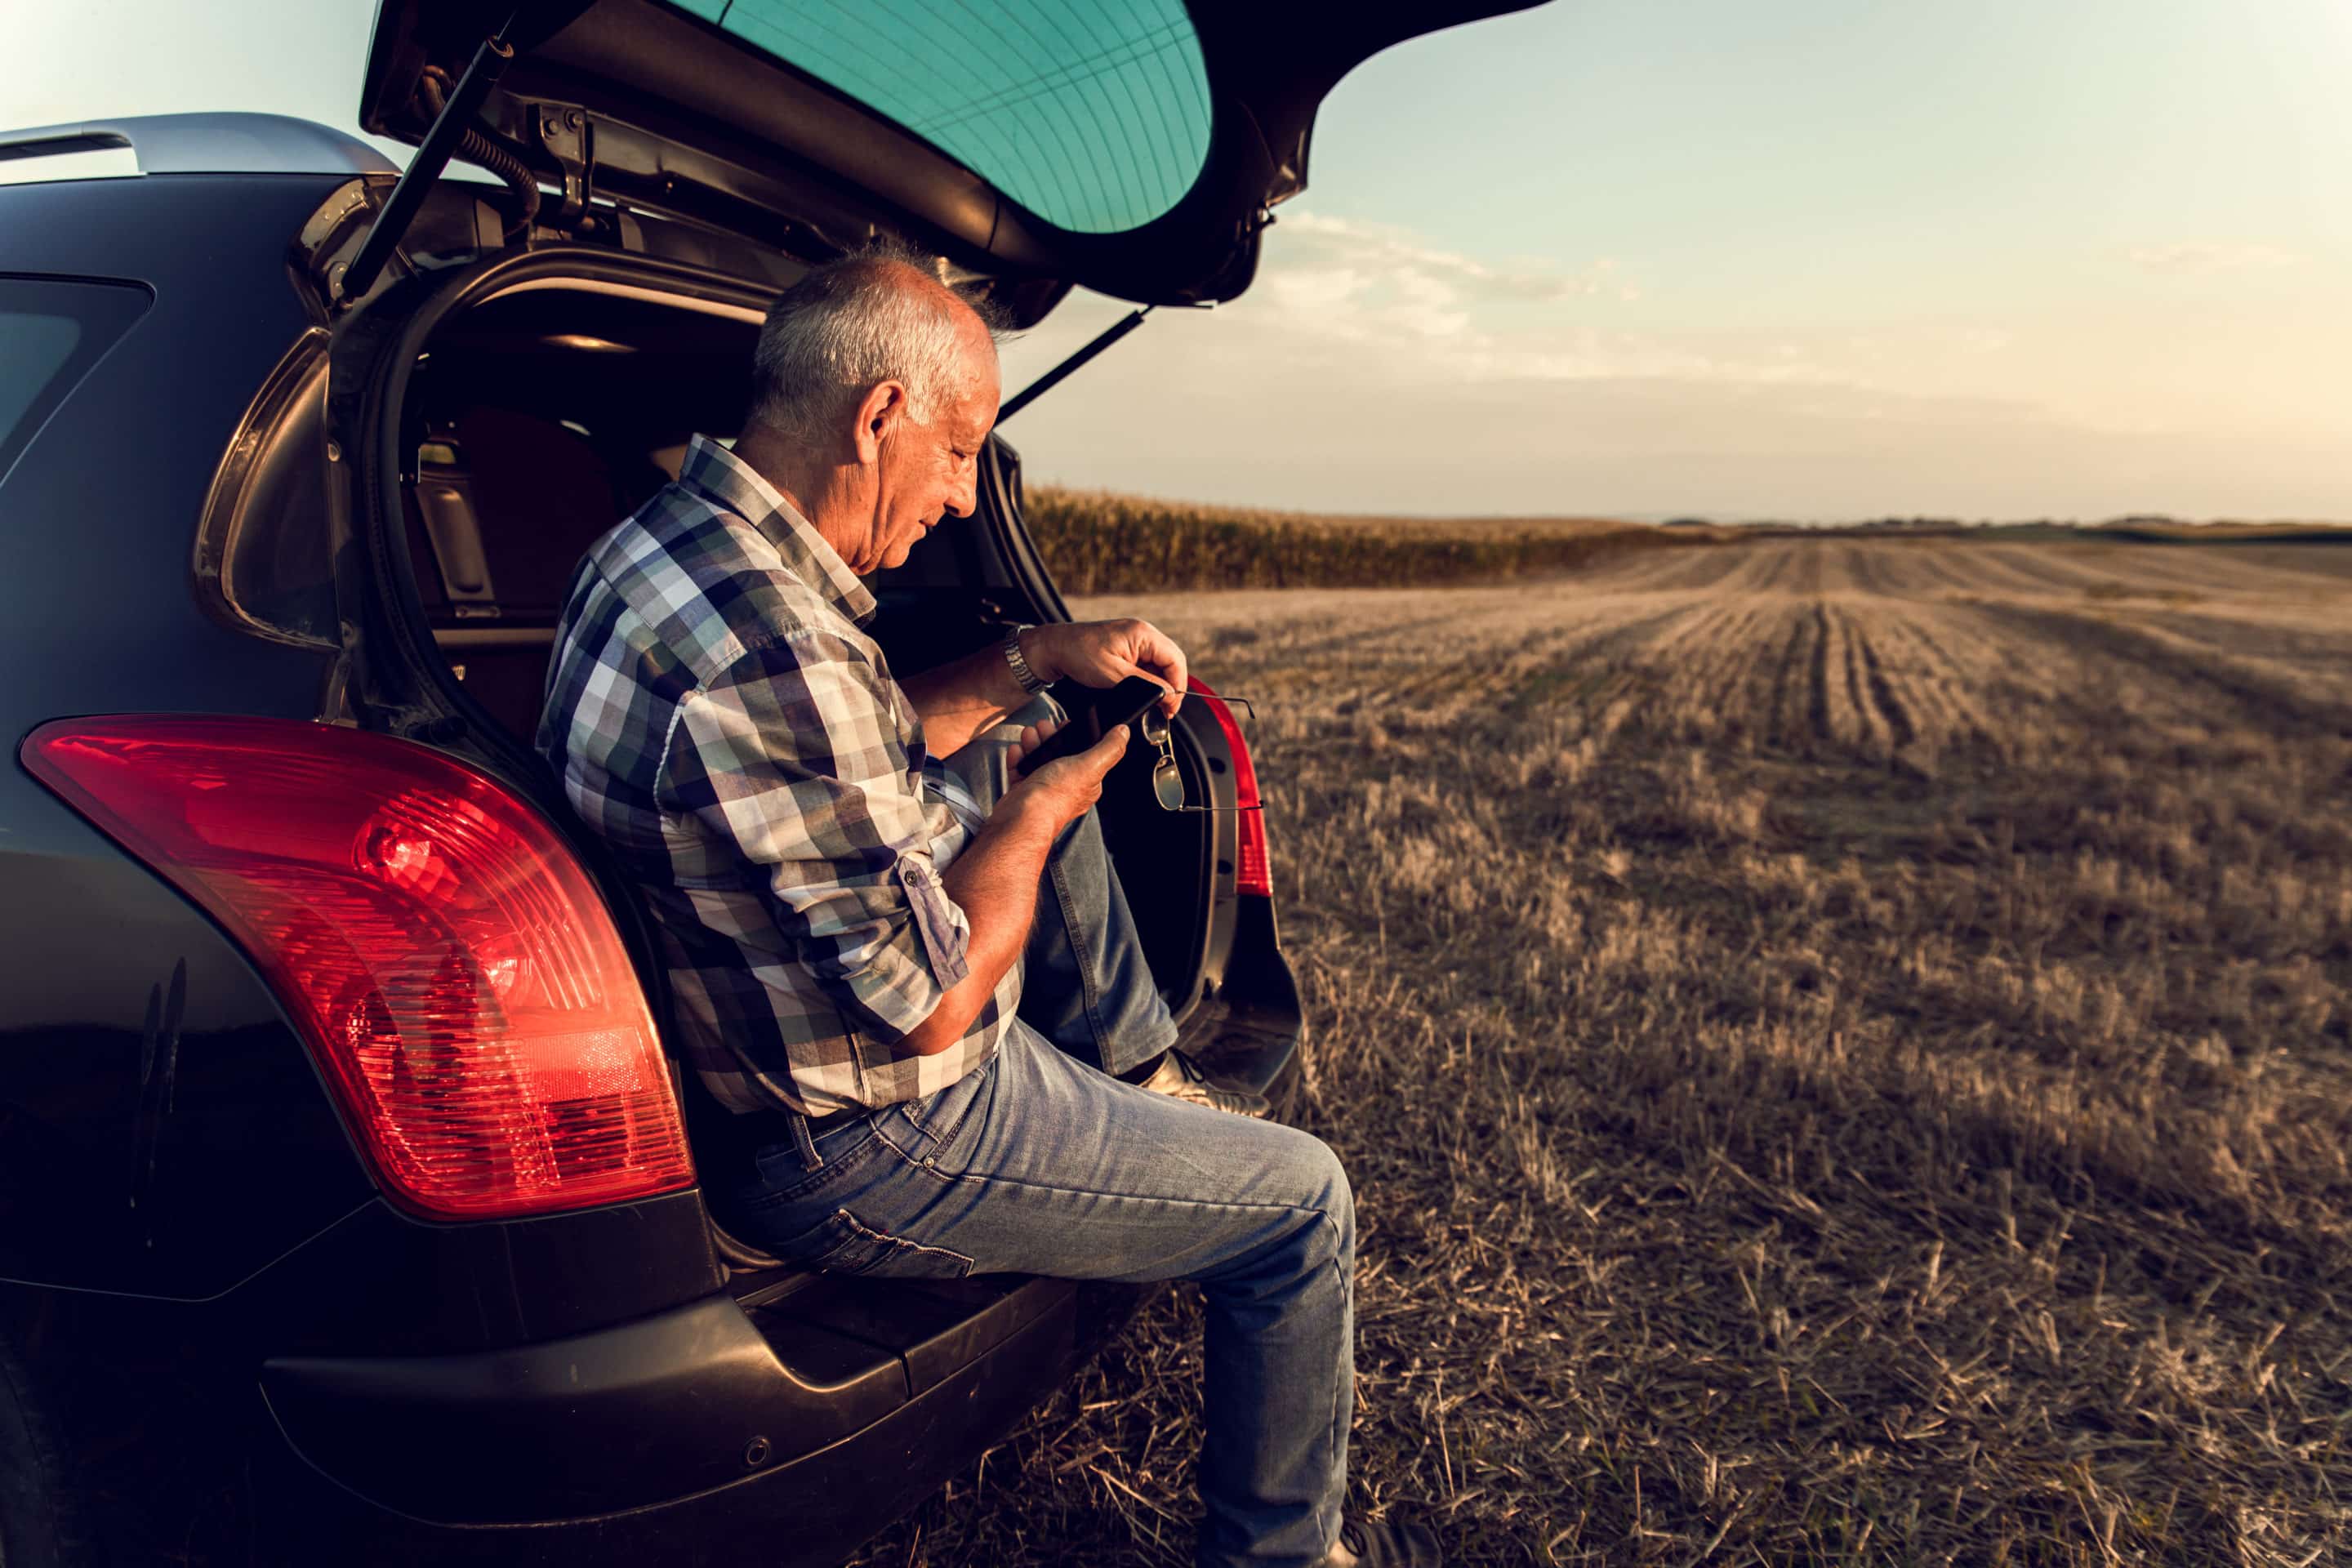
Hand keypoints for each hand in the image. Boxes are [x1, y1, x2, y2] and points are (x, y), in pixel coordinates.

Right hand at [999, 718, 1127, 834]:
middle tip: (1042, 727)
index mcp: (1086, 783)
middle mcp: (1065, 787)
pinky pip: (1020, 770)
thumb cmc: (1057, 795)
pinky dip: (1018, 758)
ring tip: (1029, 734)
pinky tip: (1017, 750)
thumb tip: (1123, 733)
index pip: (1084, 755)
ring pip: (1038, 760)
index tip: (1065, 724)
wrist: (1024, 815)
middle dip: (1049, 737)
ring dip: (1033, 744)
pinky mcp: (1023, 792)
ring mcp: (1042, 790)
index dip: (1075, 738)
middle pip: (1058, 755)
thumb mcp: (1090, 765)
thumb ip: (1109, 748)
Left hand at [1025, 619, 1187, 718]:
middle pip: (1171, 662)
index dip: (1178, 684)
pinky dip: (1148, 681)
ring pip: (1160, 665)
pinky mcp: (1129, 648)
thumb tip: (1169, 694)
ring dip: (1160, 685)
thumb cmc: (1078, 654)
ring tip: (1156, 705)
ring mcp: (1136, 640)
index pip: (1175, 659)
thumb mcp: (1113, 674)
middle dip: (1171, 686)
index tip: (1171, 706)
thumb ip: (1145, 684)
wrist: (1055, 647)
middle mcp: (1143, 633)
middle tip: (1167, 709)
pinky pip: (1147, 665)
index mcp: (1143, 634)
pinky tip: (1143, 694)